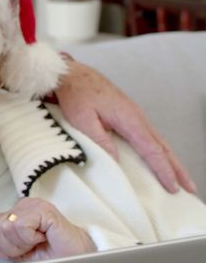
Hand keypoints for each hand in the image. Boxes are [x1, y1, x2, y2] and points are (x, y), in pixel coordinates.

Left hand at [0, 198, 95, 261]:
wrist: (76, 260)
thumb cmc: (51, 255)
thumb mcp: (18, 251)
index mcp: (15, 213)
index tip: (17, 251)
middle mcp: (22, 205)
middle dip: (9, 247)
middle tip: (30, 247)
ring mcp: (32, 205)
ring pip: (4, 227)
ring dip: (20, 244)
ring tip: (37, 243)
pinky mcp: (42, 209)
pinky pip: (19, 226)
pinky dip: (29, 239)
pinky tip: (43, 238)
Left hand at [54, 59, 195, 193]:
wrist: (71, 74)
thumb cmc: (75, 94)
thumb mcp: (82, 119)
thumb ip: (100, 140)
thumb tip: (116, 161)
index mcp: (129, 118)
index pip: (152, 149)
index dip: (163, 170)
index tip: (173, 187)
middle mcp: (137, 117)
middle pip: (163, 147)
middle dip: (177, 168)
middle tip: (190, 188)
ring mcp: (134, 115)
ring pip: (158, 142)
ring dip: (171, 160)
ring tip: (180, 179)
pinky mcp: (128, 115)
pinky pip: (148, 137)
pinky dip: (158, 151)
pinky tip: (159, 160)